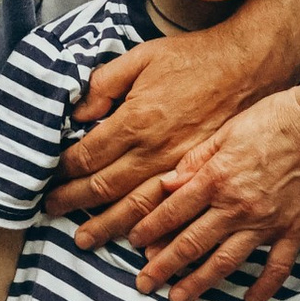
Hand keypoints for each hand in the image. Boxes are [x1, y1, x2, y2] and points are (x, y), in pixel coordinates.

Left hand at [47, 27, 276, 238]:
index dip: (64, 171)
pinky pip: (173, 211)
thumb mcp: (143, 56)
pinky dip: (154, 231)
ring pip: (136, 207)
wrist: (249, 66)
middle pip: (106, 188)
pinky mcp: (204, 176)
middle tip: (52, 213)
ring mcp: (181, 168)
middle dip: (75, 204)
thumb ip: (105, 83)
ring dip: (108, 226)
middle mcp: (155, 151)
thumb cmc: (195, 59)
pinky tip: (141, 244)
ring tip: (87, 240)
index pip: (88, 156)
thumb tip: (78, 114)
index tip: (49, 178)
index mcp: (136, 121)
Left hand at [128, 79, 299, 300]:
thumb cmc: (275, 118)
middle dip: (163, 267)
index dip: (149, 230)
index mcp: (216, 178)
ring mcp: (266, 222)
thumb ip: (195, 160)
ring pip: (226, 261)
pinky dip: (265, 287)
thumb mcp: (226, 130)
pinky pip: (278, 266)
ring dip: (199, 283)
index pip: (172, 211)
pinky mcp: (295, 229)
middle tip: (143, 285)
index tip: (133, 244)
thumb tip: (167, 184)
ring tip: (179, 299)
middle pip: (191, 243)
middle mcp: (236, 206)